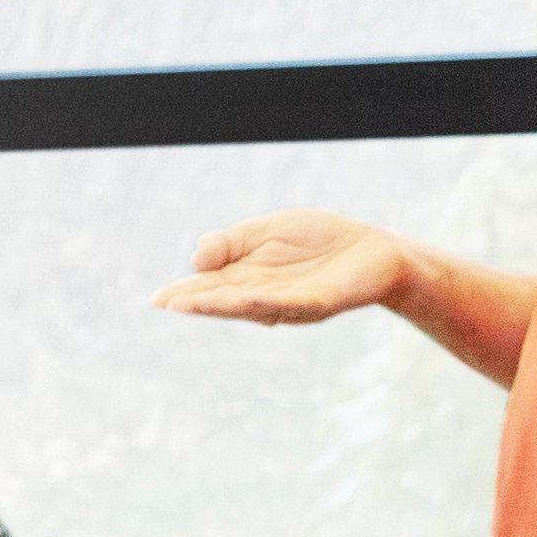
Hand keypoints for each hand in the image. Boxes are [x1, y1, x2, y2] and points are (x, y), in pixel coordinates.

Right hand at [155, 211, 421, 328]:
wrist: (376, 250)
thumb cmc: (321, 240)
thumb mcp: (268, 230)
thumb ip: (232, 242)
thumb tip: (196, 260)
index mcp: (248, 278)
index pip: (212, 287)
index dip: (187, 293)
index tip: (160, 299)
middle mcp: (264, 296)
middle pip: (225, 300)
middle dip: (198, 302)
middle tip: (169, 303)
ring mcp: (291, 303)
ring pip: (251, 306)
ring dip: (222, 305)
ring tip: (193, 303)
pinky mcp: (319, 302)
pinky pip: (290, 303)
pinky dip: (268, 301)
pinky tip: (249, 296)